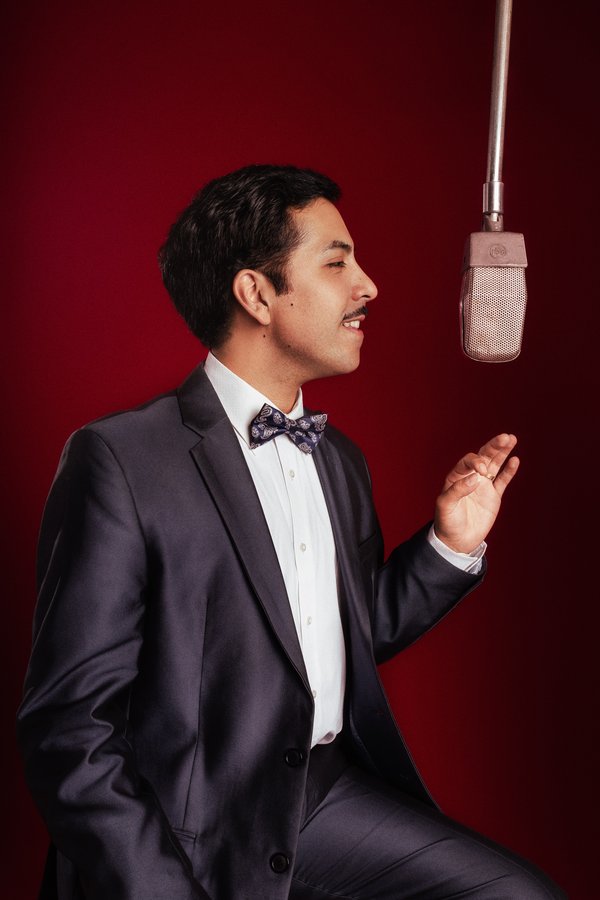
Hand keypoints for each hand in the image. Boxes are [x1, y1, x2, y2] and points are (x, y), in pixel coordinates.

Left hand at [433, 433, 519, 553]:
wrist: (457, 541)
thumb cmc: (447, 523)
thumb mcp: (445, 506)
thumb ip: (457, 490)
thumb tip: (475, 478)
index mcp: (456, 477)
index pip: (468, 462)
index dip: (476, 461)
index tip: (482, 471)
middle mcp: (470, 478)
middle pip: (484, 457)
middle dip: (494, 446)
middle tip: (506, 437)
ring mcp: (483, 486)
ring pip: (495, 465)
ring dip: (503, 452)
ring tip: (511, 438)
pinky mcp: (494, 496)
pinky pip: (502, 480)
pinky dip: (509, 471)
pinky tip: (515, 460)